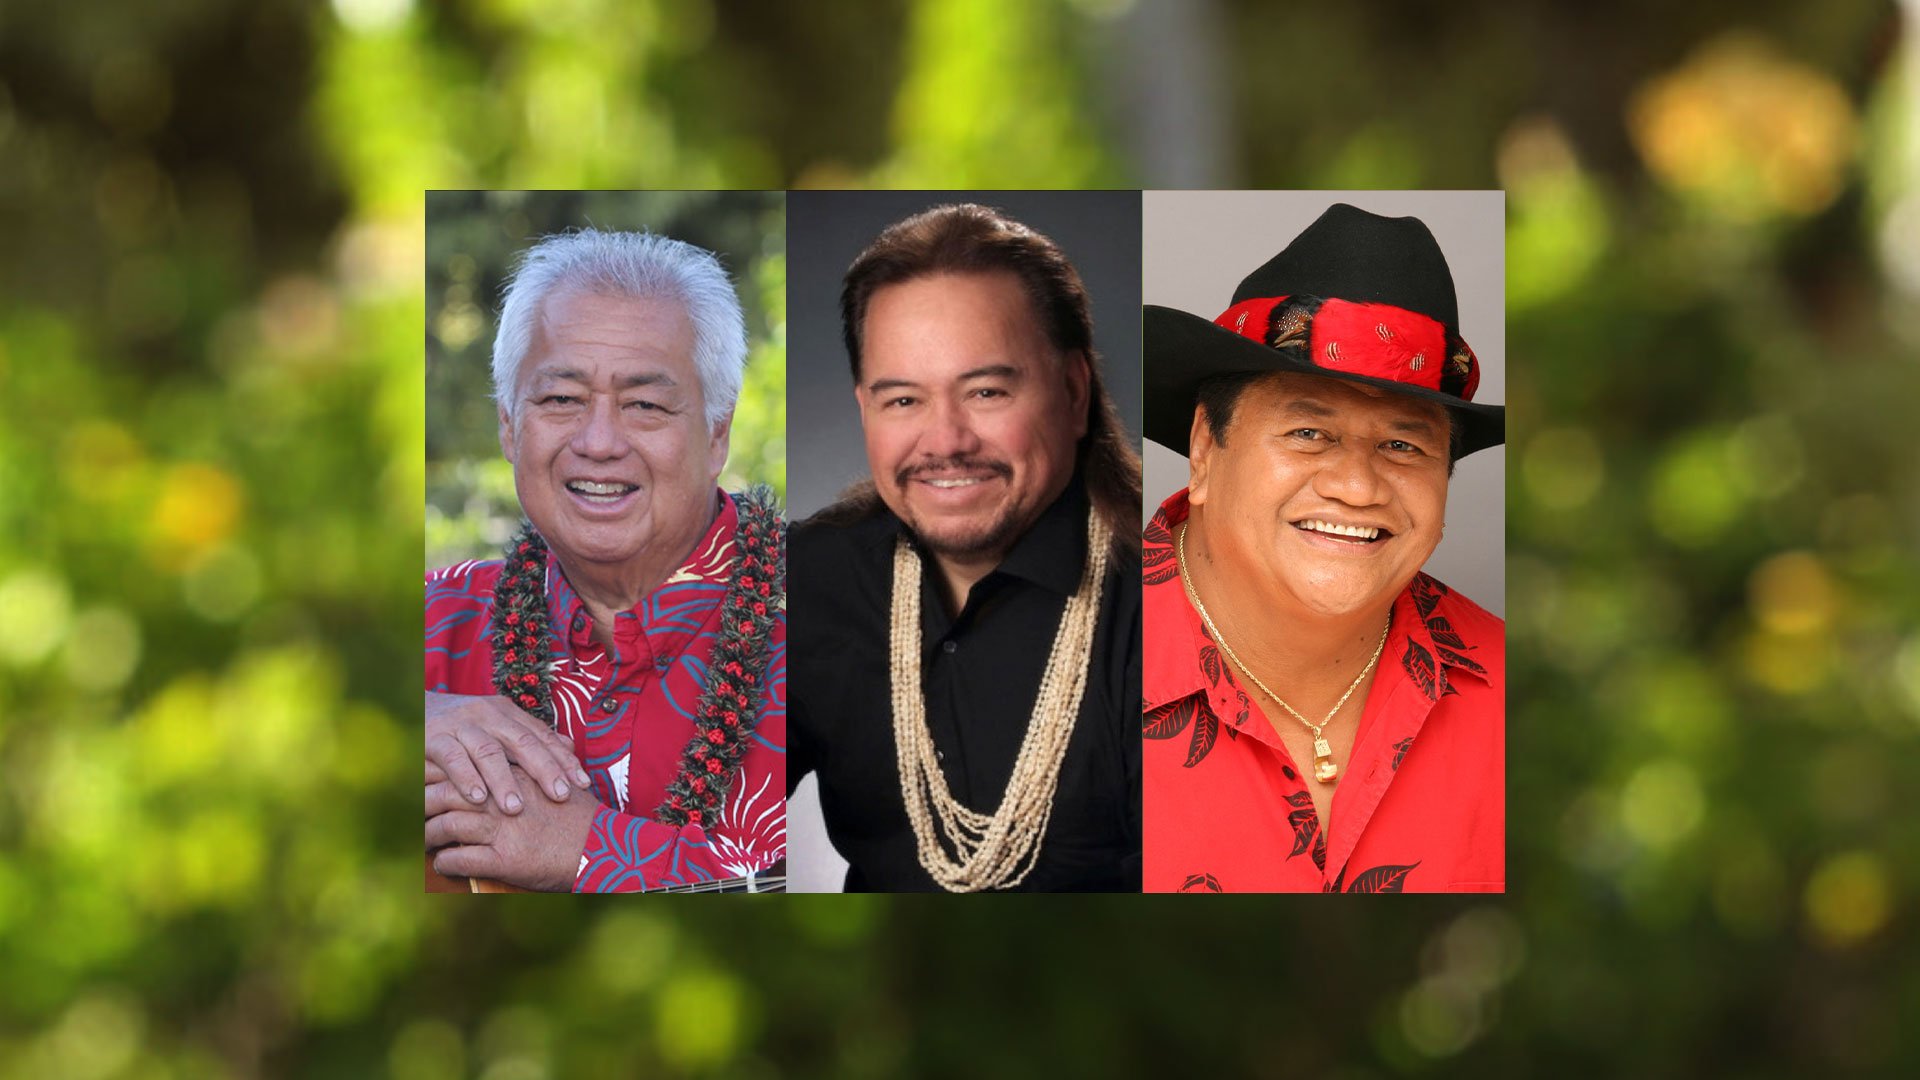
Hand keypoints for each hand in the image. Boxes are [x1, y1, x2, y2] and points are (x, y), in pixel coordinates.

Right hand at [425, 691, 590, 814]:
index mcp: (506, 713)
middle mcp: (487, 714)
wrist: (411, 706)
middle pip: (523, 742)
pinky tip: (477, 799)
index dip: (564, 759)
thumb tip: (569, 746)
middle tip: (561, 796)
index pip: (542, 736)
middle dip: (545, 770)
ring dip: (504, 781)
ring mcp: (460, 724)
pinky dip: (466, 778)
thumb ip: (529, 736)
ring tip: (516, 808)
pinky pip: (453, 758)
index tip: (584, 784)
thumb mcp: (496, 725)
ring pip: (488, 752)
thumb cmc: (462, 725)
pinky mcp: (434, 737)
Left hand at [427, 765, 600, 890]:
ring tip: (422, 841)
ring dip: (429, 835)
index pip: (466, 767)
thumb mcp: (561, 784)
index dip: (442, 772)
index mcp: (516, 777)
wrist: (605, 850)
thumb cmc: (586, 820)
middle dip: (424, 800)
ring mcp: (501, 829)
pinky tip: (441, 865)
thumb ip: (541, 769)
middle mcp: (504, 799)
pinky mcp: (503, 860)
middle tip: (412, 807)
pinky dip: (445, 863)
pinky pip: (459, 859)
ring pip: (447, 825)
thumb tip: (529, 762)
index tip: (427, 777)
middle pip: (448, 793)